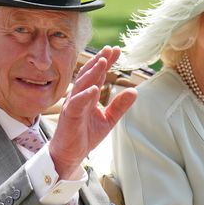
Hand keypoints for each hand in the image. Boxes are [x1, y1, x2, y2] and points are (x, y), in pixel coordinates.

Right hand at [49, 46, 136, 177]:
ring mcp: (73, 105)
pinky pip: (76, 103)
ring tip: (102, 62)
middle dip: (100, 61)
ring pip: (82, 84)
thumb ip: (119, 106)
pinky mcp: (69, 116)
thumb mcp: (108, 119)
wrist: (69, 155)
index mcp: (88, 95)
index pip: (98, 75)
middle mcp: (79, 96)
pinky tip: (94, 88)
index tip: (116, 50)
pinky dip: (85, 95)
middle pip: (89, 74)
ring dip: (92, 73)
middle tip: (110, 49)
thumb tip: (135, 91)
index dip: (106, 62)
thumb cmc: (85, 135)